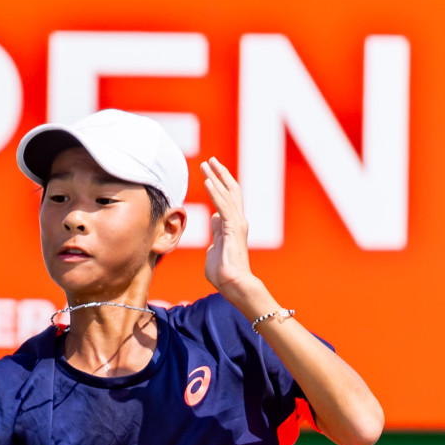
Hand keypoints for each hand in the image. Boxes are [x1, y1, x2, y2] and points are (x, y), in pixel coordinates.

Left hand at [200, 157, 255, 297]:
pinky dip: (215, 193)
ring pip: (227, 194)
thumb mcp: (214, 248)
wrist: (233, 284)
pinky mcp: (233, 229)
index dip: (218, 183)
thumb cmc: (223, 272)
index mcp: (232, 225)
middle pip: (230, 190)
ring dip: (216, 177)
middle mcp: (237, 220)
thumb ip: (215, 233)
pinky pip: (223, 206)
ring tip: (207, 164)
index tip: (209, 172)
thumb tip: (214, 220)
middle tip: (210, 160)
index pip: (226, 198)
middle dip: (220, 173)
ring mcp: (237, 223)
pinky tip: (208, 181)